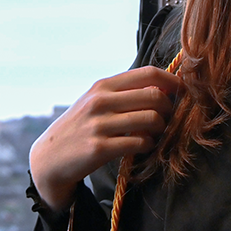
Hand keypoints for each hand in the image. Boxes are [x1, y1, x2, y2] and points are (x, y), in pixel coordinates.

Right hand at [30, 66, 183, 211]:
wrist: (50, 157)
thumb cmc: (81, 127)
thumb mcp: (96, 101)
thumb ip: (124, 93)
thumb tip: (163, 88)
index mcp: (103, 85)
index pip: (148, 73)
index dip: (172, 81)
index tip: (180, 92)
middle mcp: (101, 101)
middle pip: (154, 96)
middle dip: (169, 108)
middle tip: (166, 118)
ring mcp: (99, 124)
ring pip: (151, 119)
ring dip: (160, 128)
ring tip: (154, 134)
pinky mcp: (99, 148)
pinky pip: (140, 143)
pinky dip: (148, 145)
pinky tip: (142, 147)